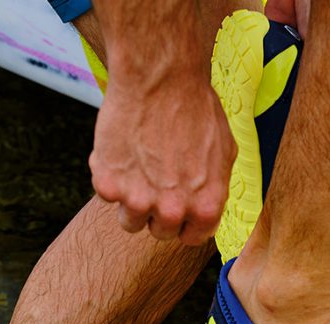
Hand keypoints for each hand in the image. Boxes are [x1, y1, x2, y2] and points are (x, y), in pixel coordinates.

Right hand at [89, 73, 236, 243]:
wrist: (161, 79)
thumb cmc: (196, 109)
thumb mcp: (224, 152)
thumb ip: (214, 187)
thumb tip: (208, 207)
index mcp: (205, 207)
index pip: (191, 238)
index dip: (183, 222)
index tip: (176, 208)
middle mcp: (173, 211)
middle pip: (159, 232)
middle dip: (156, 211)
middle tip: (154, 180)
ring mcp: (138, 200)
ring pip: (130, 221)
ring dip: (130, 199)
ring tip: (136, 166)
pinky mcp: (108, 184)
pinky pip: (106, 192)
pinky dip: (109, 174)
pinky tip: (121, 148)